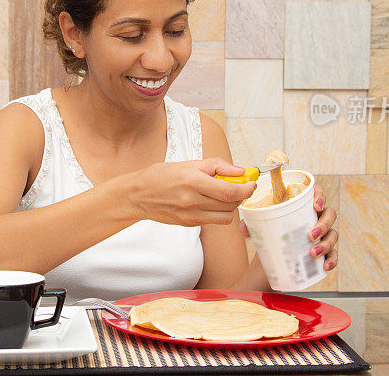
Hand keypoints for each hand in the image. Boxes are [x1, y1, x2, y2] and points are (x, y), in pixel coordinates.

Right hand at [121, 158, 256, 226]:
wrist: (138, 196)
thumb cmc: (161, 176)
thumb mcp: (188, 163)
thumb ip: (216, 166)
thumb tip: (240, 170)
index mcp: (193, 181)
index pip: (230, 191)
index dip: (246, 189)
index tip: (251, 183)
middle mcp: (193, 201)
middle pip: (231, 205)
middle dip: (239, 195)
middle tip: (235, 185)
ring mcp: (191, 216)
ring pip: (225, 217)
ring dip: (229, 206)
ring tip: (220, 195)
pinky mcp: (189, 224)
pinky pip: (213, 221)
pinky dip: (216, 212)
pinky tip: (207, 202)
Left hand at [238, 183, 337, 271]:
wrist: (271, 260)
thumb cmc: (269, 235)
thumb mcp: (259, 228)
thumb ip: (250, 226)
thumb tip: (243, 227)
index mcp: (302, 206)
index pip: (318, 194)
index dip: (321, 196)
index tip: (316, 205)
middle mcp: (315, 218)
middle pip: (330, 214)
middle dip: (323, 224)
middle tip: (311, 235)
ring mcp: (322, 235)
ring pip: (333, 234)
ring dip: (326, 243)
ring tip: (313, 252)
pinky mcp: (324, 252)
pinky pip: (334, 255)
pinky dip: (332, 260)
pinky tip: (325, 266)